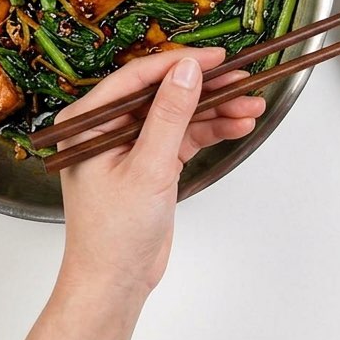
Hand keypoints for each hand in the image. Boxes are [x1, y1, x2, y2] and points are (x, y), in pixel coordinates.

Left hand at [27, 48, 265, 339]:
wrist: (115, 281)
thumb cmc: (112, 235)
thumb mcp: (147, 168)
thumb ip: (169, 116)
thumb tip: (187, 72)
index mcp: (88, 122)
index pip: (139, 78)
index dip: (181, 64)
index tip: (216, 58)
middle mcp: (107, 128)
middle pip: (164, 94)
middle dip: (207, 90)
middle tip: (243, 83)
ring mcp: (131, 145)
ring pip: (179, 115)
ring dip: (216, 111)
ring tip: (251, 108)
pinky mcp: (151, 162)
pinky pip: (184, 136)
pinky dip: (210, 131)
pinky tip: (237, 126)